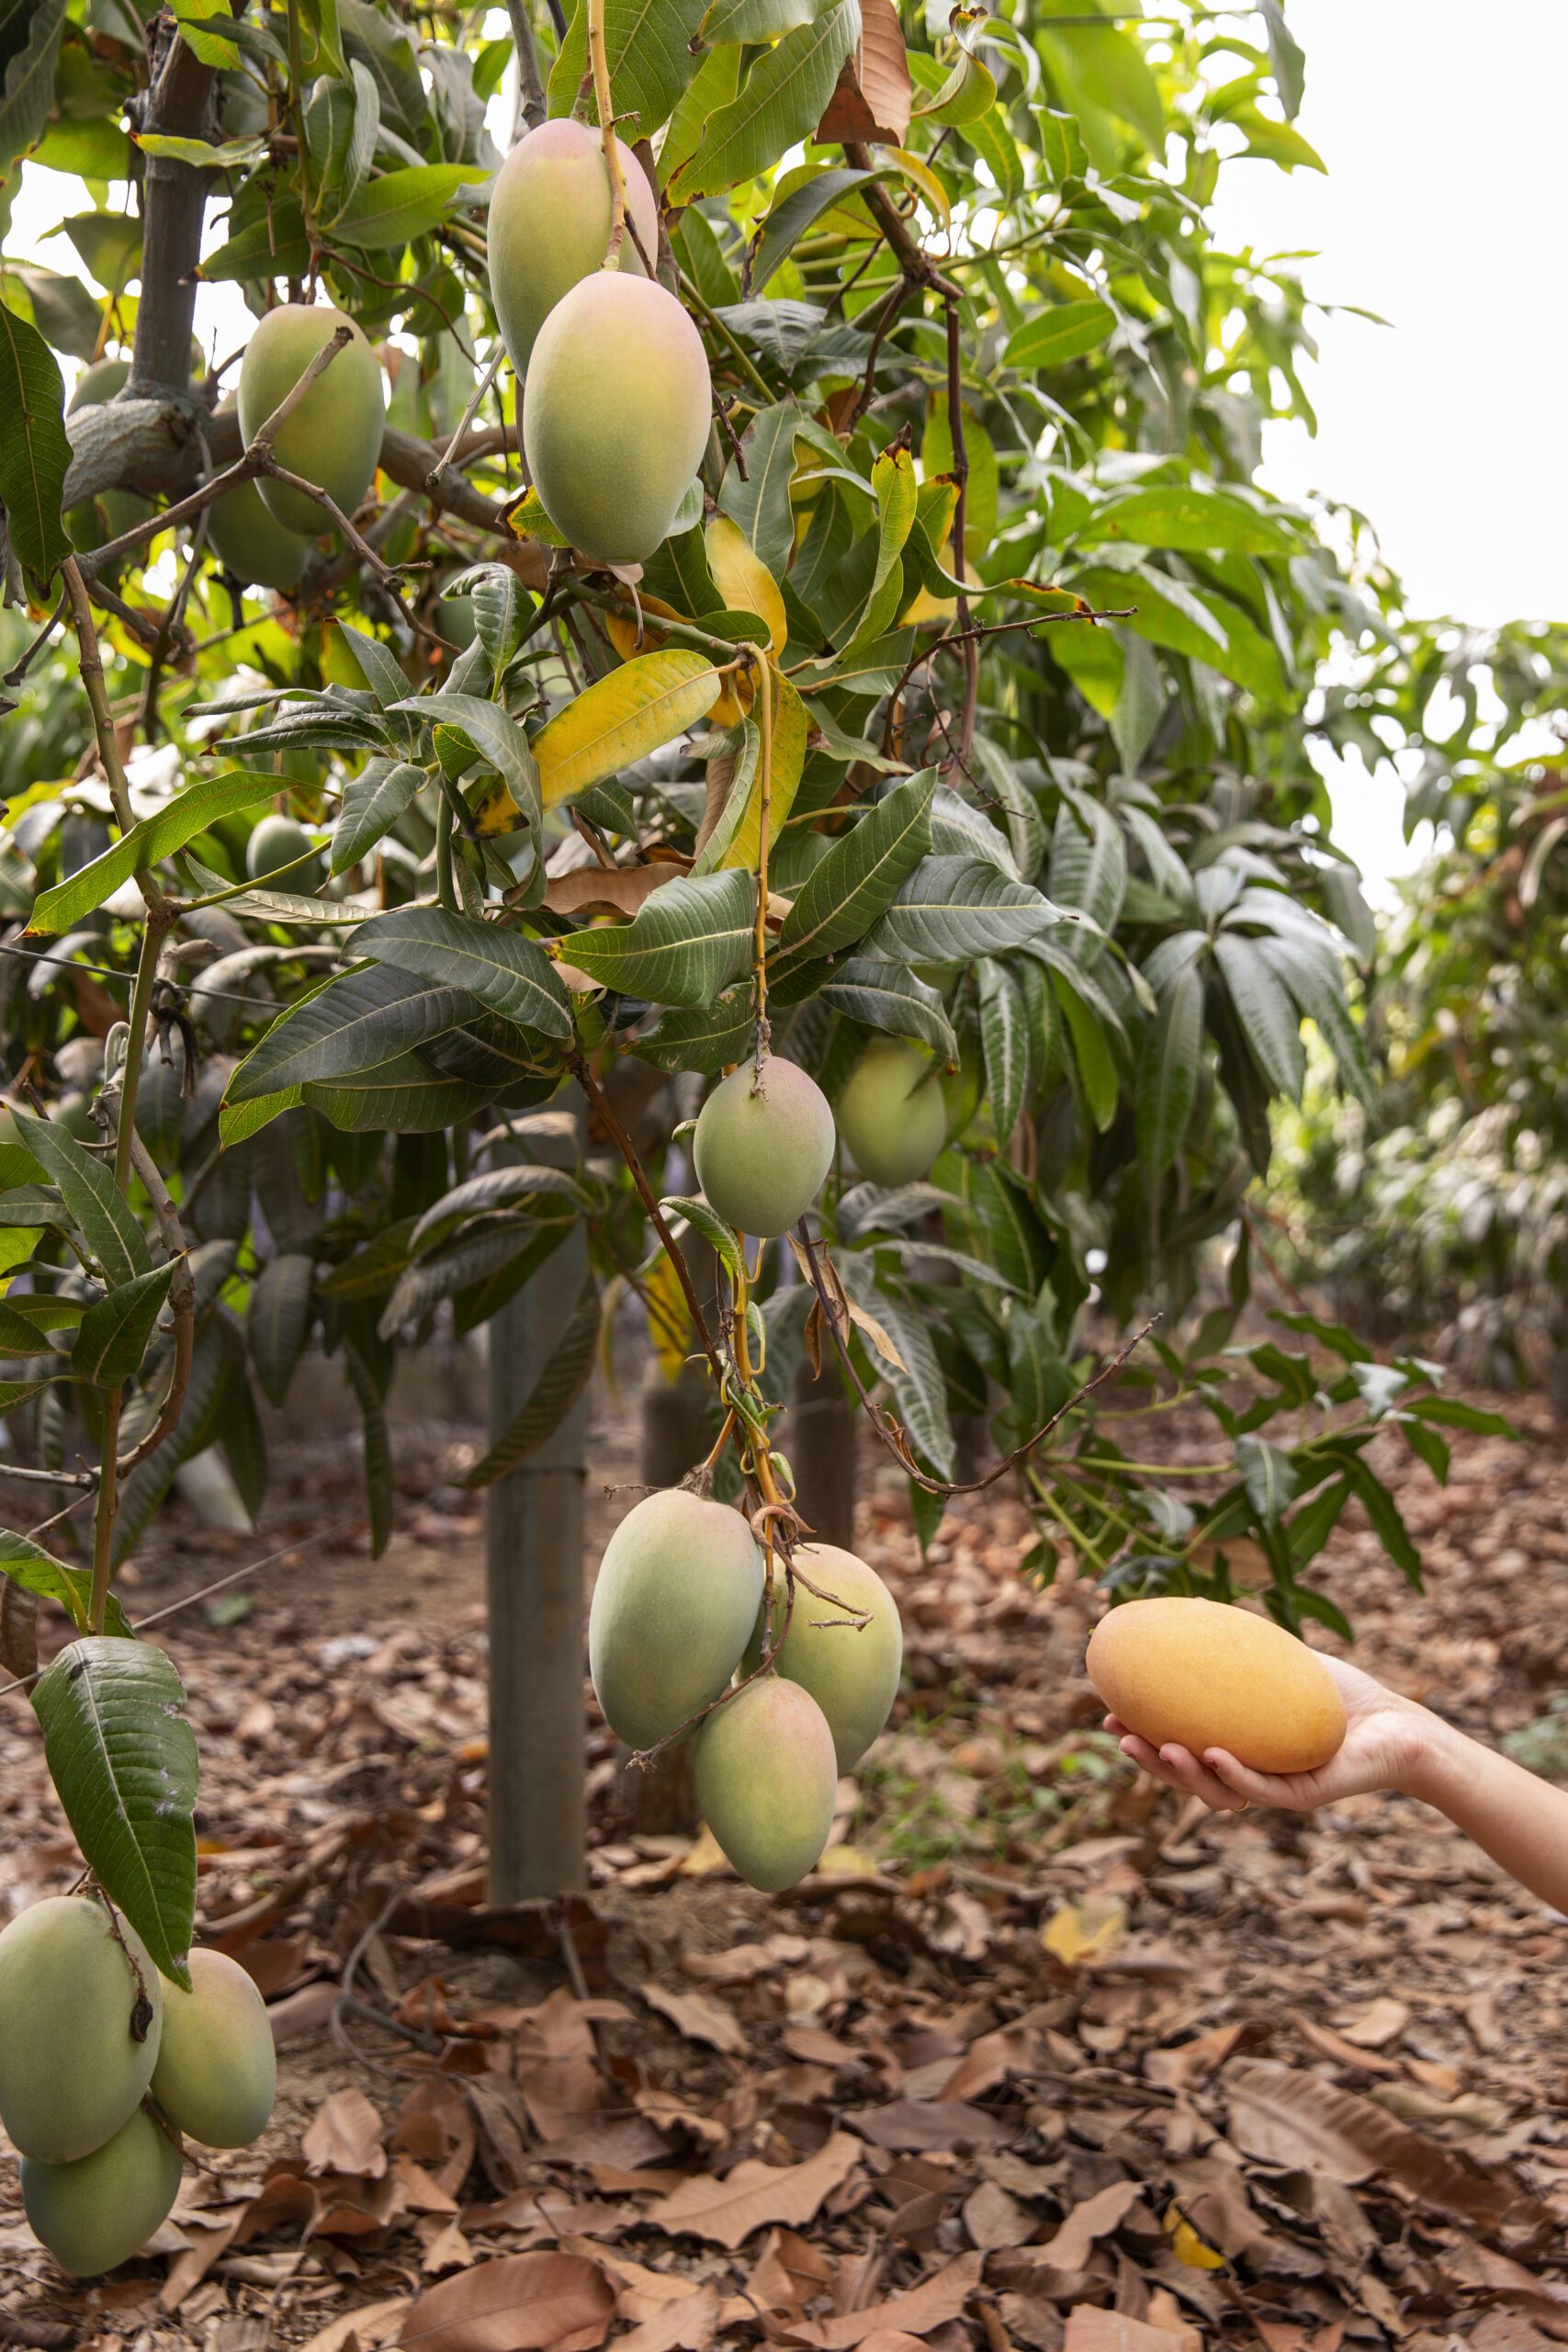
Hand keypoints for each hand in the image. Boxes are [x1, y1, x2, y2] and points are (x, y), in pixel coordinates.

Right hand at [1104, 1653, 1432, 1814]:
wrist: (1397, 1722)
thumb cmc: (1339, 1694)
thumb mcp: (1280, 1661)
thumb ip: (1238, 1646)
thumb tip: (1185, 1610)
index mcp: (1236, 1750)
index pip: (1179, 1747)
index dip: (1141, 1738)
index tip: (1108, 1715)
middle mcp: (1250, 1775)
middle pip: (1188, 1777)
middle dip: (1149, 1763)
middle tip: (1120, 1735)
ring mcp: (1276, 1789)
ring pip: (1217, 1792)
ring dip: (1183, 1775)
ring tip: (1160, 1747)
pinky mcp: (1305, 1797)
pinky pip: (1262, 1791)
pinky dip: (1233, 1774)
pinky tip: (1212, 1754)